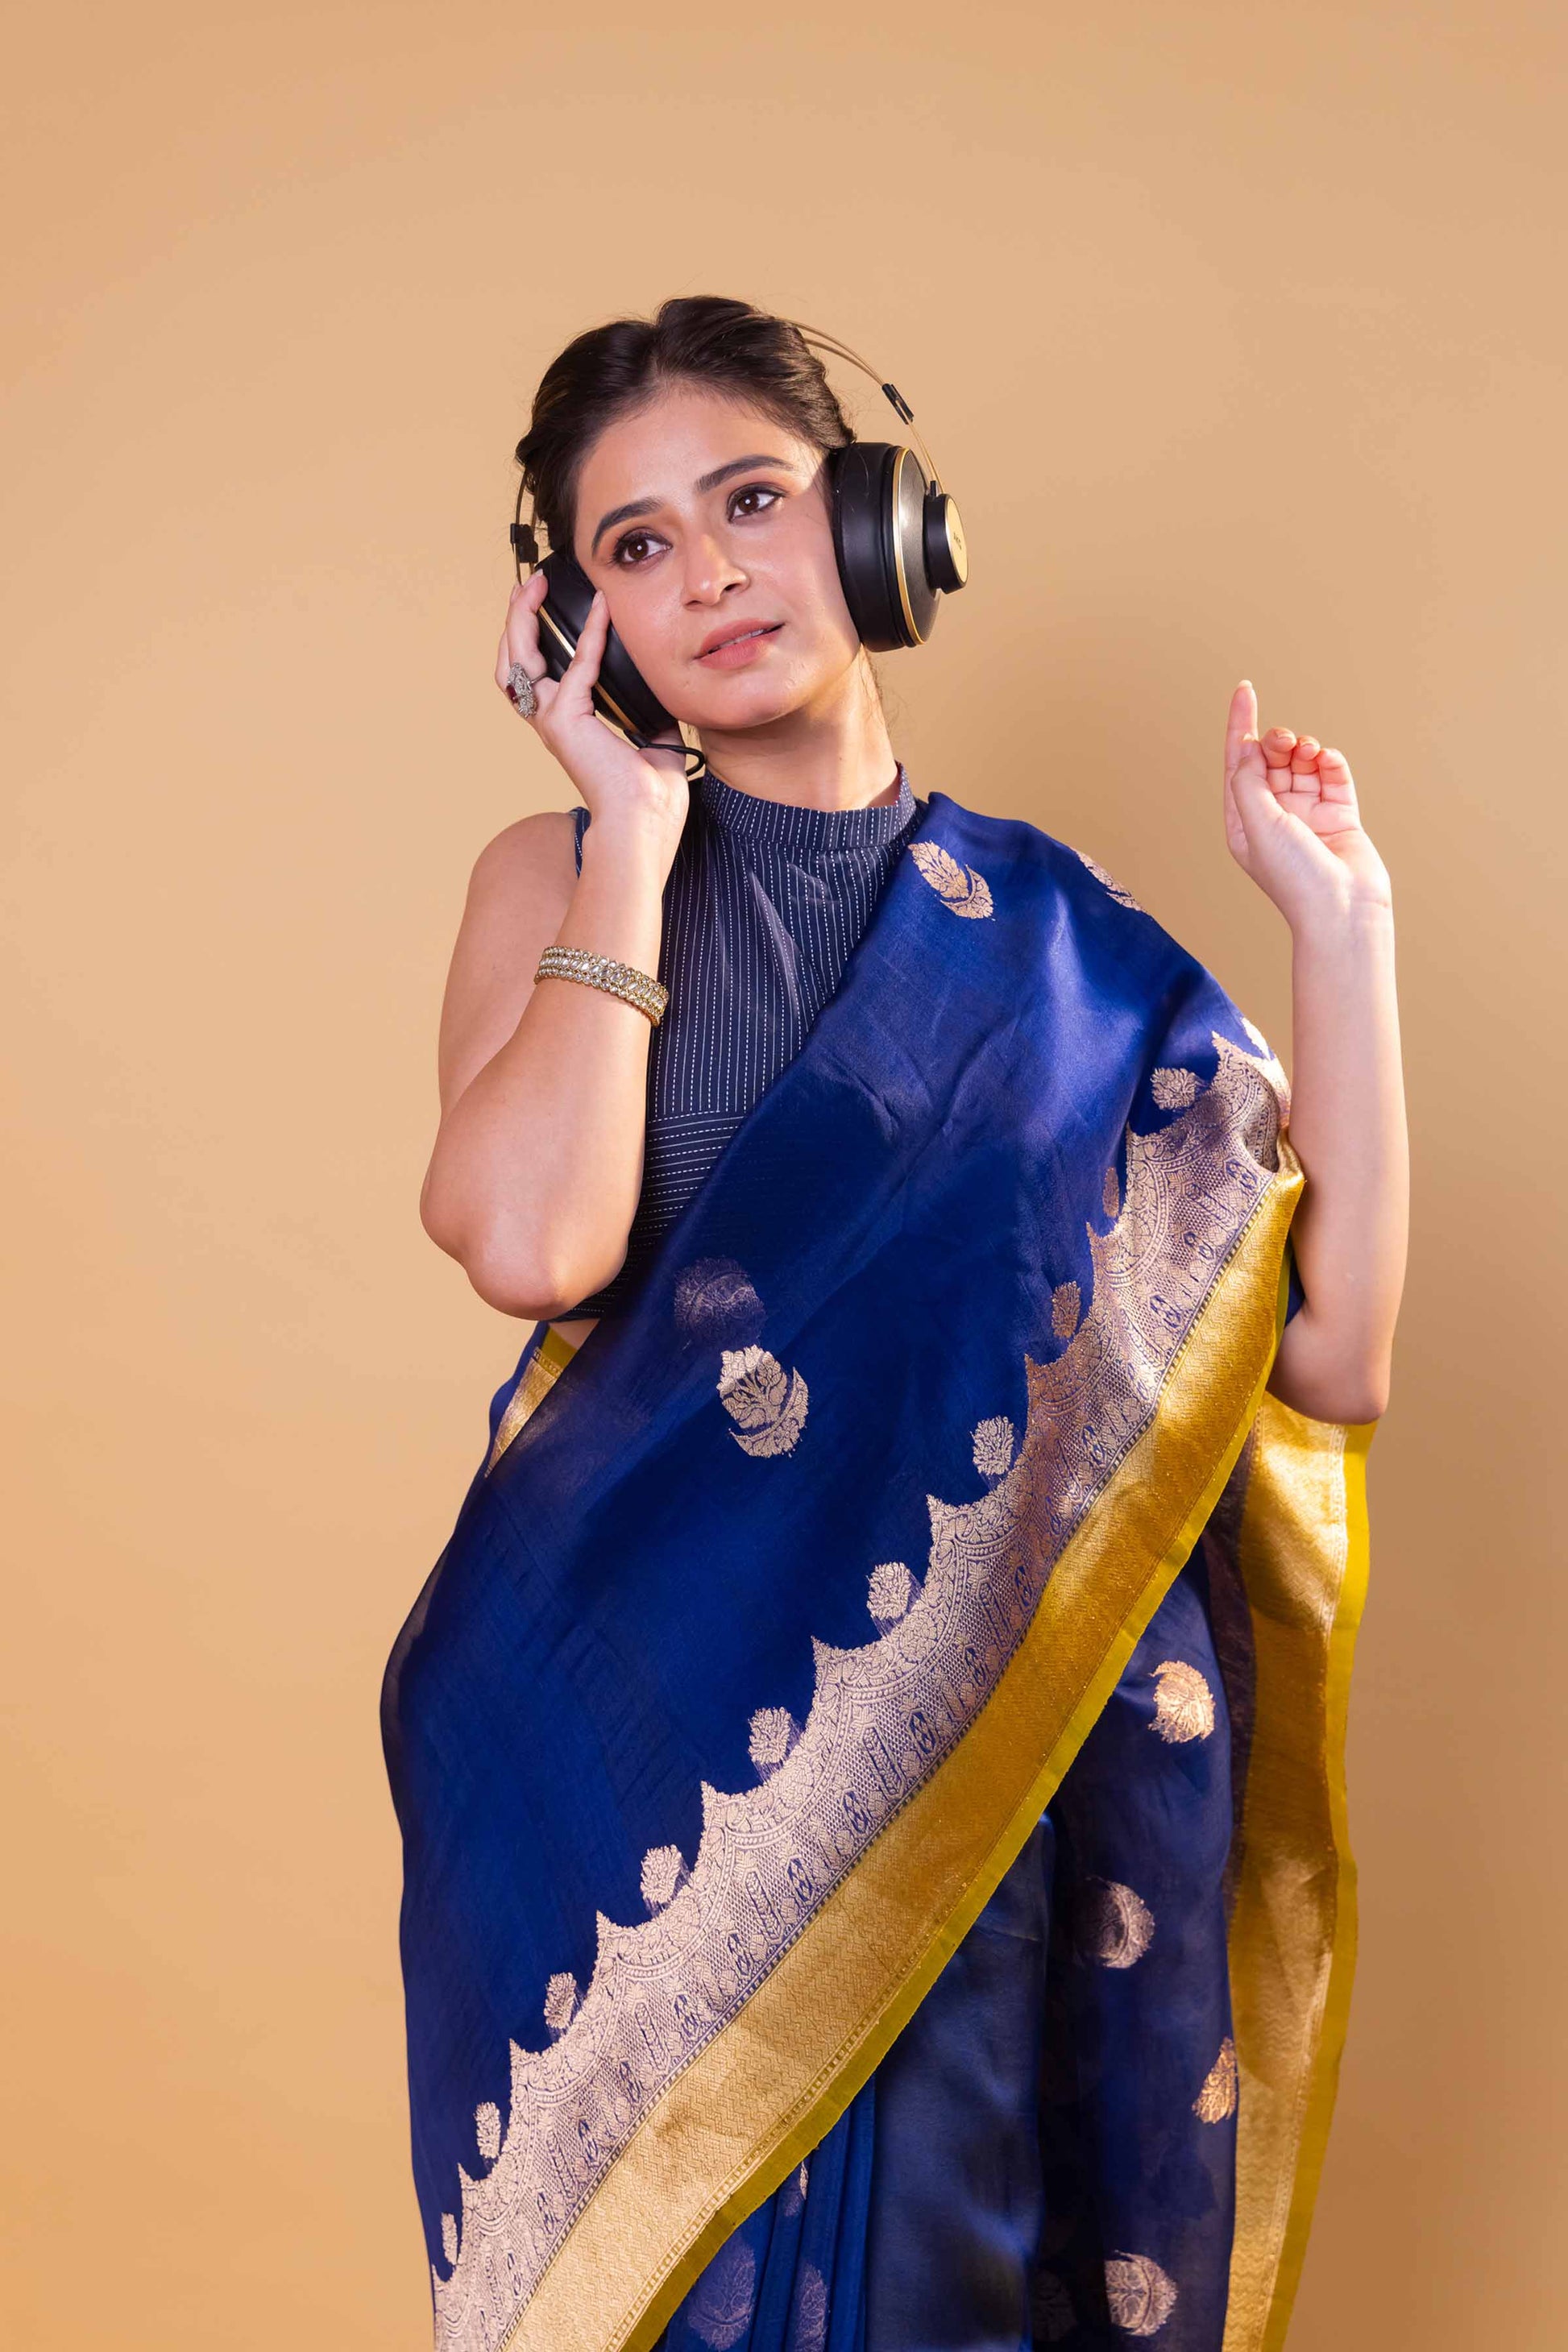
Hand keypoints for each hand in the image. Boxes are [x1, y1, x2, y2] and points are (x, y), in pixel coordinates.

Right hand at [495, 572, 689, 841]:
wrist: (643, 821)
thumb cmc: (648, 796)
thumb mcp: (652, 738)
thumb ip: (649, 709)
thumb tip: (665, 689)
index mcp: (565, 725)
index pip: (539, 672)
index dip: (539, 636)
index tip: (549, 603)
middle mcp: (549, 721)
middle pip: (513, 660)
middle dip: (516, 618)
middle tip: (528, 584)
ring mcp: (551, 721)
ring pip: (519, 659)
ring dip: (523, 618)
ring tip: (533, 587)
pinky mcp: (565, 721)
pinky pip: (578, 665)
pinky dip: (590, 635)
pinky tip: (602, 611)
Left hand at [1222, 681, 1389, 928]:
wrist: (1343, 910)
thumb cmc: (1294, 876)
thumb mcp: (1256, 824)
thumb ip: (1248, 780)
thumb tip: (1250, 747)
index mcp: (1244, 822)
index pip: (1238, 764)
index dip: (1241, 724)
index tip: (1245, 688)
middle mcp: (1274, 817)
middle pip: (1271, 759)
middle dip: (1277, 741)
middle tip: (1285, 742)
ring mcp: (1308, 815)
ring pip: (1302, 764)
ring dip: (1304, 749)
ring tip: (1308, 752)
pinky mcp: (1340, 814)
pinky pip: (1333, 775)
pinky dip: (1330, 762)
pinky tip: (1328, 761)